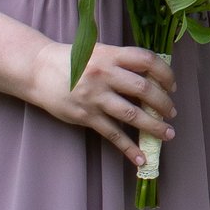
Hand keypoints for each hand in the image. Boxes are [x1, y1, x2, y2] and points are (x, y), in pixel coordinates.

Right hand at [31, 34, 174, 172]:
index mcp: (110, 55)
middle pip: (143, 89)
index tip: (172, 85)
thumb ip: (122, 61)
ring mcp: (95, 97)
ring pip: (132, 114)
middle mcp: (104, 74)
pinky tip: (141, 158)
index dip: (165, 73)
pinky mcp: (85, 116)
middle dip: (163, 103)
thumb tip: (153, 77)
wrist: (38, 70)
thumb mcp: (98, 51)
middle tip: (172, 112)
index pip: (146, 60)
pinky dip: (129, 148)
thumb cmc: (72, 60)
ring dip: (154, 126)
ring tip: (168, 134)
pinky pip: (113, 134)